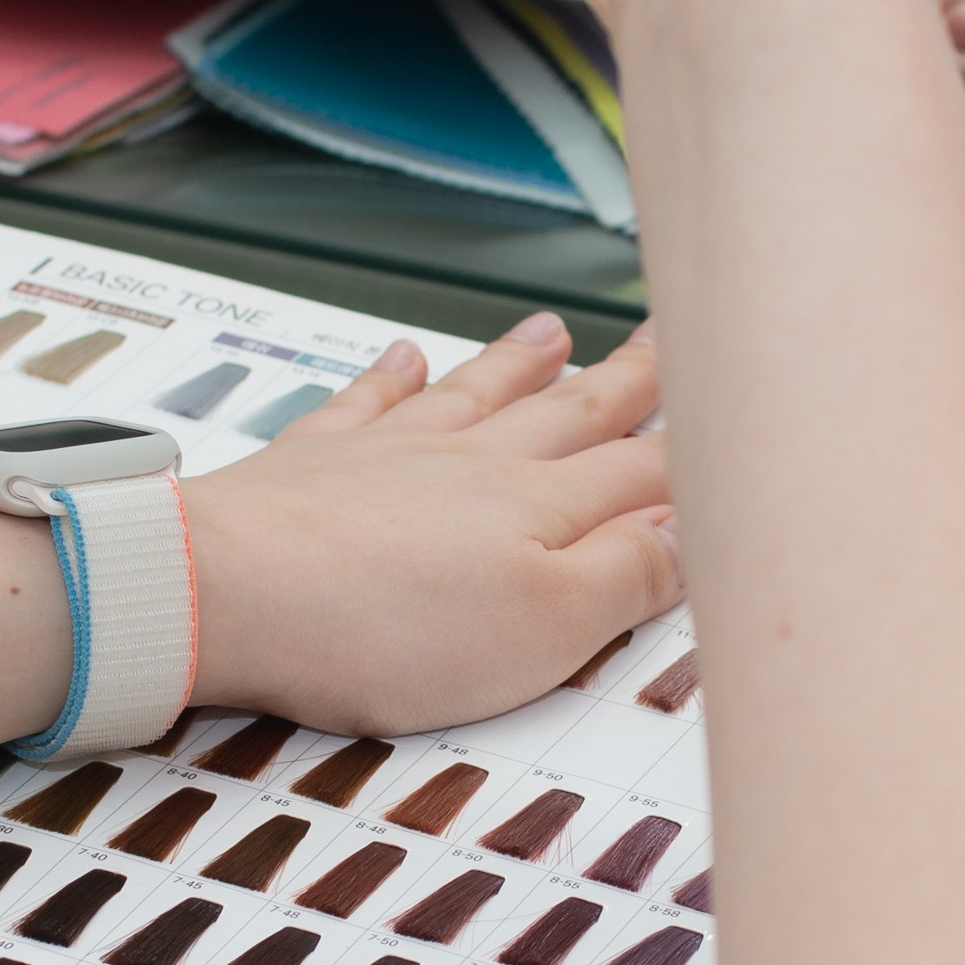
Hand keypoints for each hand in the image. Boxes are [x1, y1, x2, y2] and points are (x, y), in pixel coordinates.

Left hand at [182, 313, 678, 733]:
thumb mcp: (540, 633)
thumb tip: (694, 531)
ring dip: (520, 364)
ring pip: (475, 395)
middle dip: (626, 383)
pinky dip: (390, 377)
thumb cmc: (379, 625)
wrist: (226, 590)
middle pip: (566, 415)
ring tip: (555, 332)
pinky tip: (403, 356)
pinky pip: (365, 403)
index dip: (695, 449)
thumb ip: (625, 577)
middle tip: (667, 343)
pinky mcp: (312, 464)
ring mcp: (389, 455)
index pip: (640, 472)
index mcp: (539, 510)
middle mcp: (472, 464)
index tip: (738, 412)